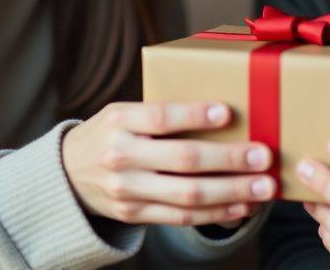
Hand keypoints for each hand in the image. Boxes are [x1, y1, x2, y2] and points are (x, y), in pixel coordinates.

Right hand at [61, 100, 275, 225]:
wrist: (66, 173)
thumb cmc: (110, 133)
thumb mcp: (124, 112)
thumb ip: (161, 114)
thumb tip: (224, 114)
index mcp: (119, 120)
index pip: (161, 117)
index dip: (195, 115)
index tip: (228, 112)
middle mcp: (121, 156)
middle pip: (183, 159)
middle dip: (230, 159)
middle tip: (263, 156)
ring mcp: (127, 190)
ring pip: (187, 194)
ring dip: (232, 192)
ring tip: (264, 187)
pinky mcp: (134, 215)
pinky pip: (181, 217)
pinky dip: (215, 213)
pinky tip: (241, 206)